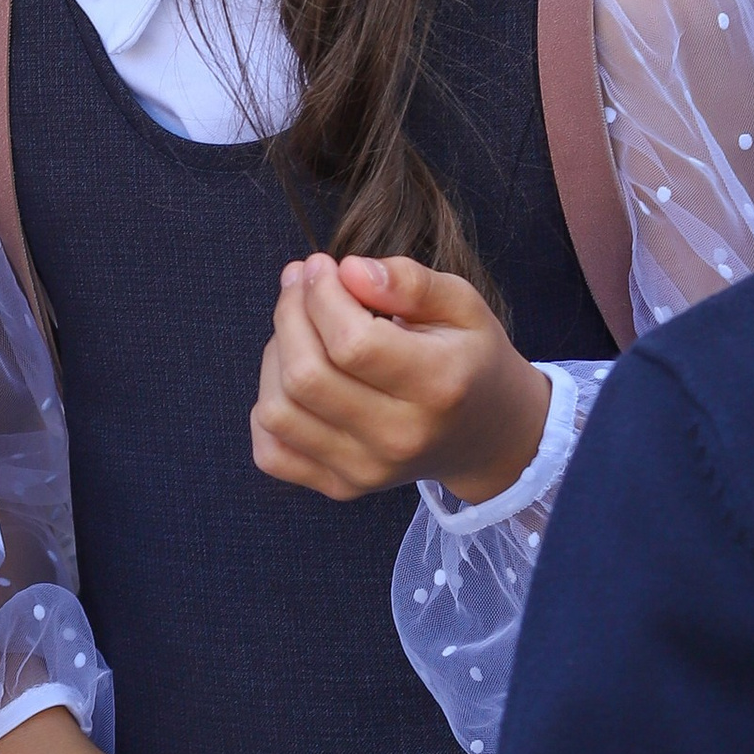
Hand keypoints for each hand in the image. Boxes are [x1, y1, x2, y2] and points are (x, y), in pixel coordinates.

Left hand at [252, 255, 549, 504]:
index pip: (351, 342)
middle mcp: (400, 437)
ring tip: (299, 328)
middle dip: (290, 314)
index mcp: (439, 385)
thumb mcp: (462, 305)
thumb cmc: (469, 358)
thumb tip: (349, 270)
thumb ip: (410, 281)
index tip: (321, 266)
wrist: (486, 435)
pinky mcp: (341, 487)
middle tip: (300, 283)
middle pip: (305, 375)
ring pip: (277, 412)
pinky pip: (271, 452)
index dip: (322, 295)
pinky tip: (292, 378)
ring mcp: (367, 470)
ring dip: (275, 356)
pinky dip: (266, 410)